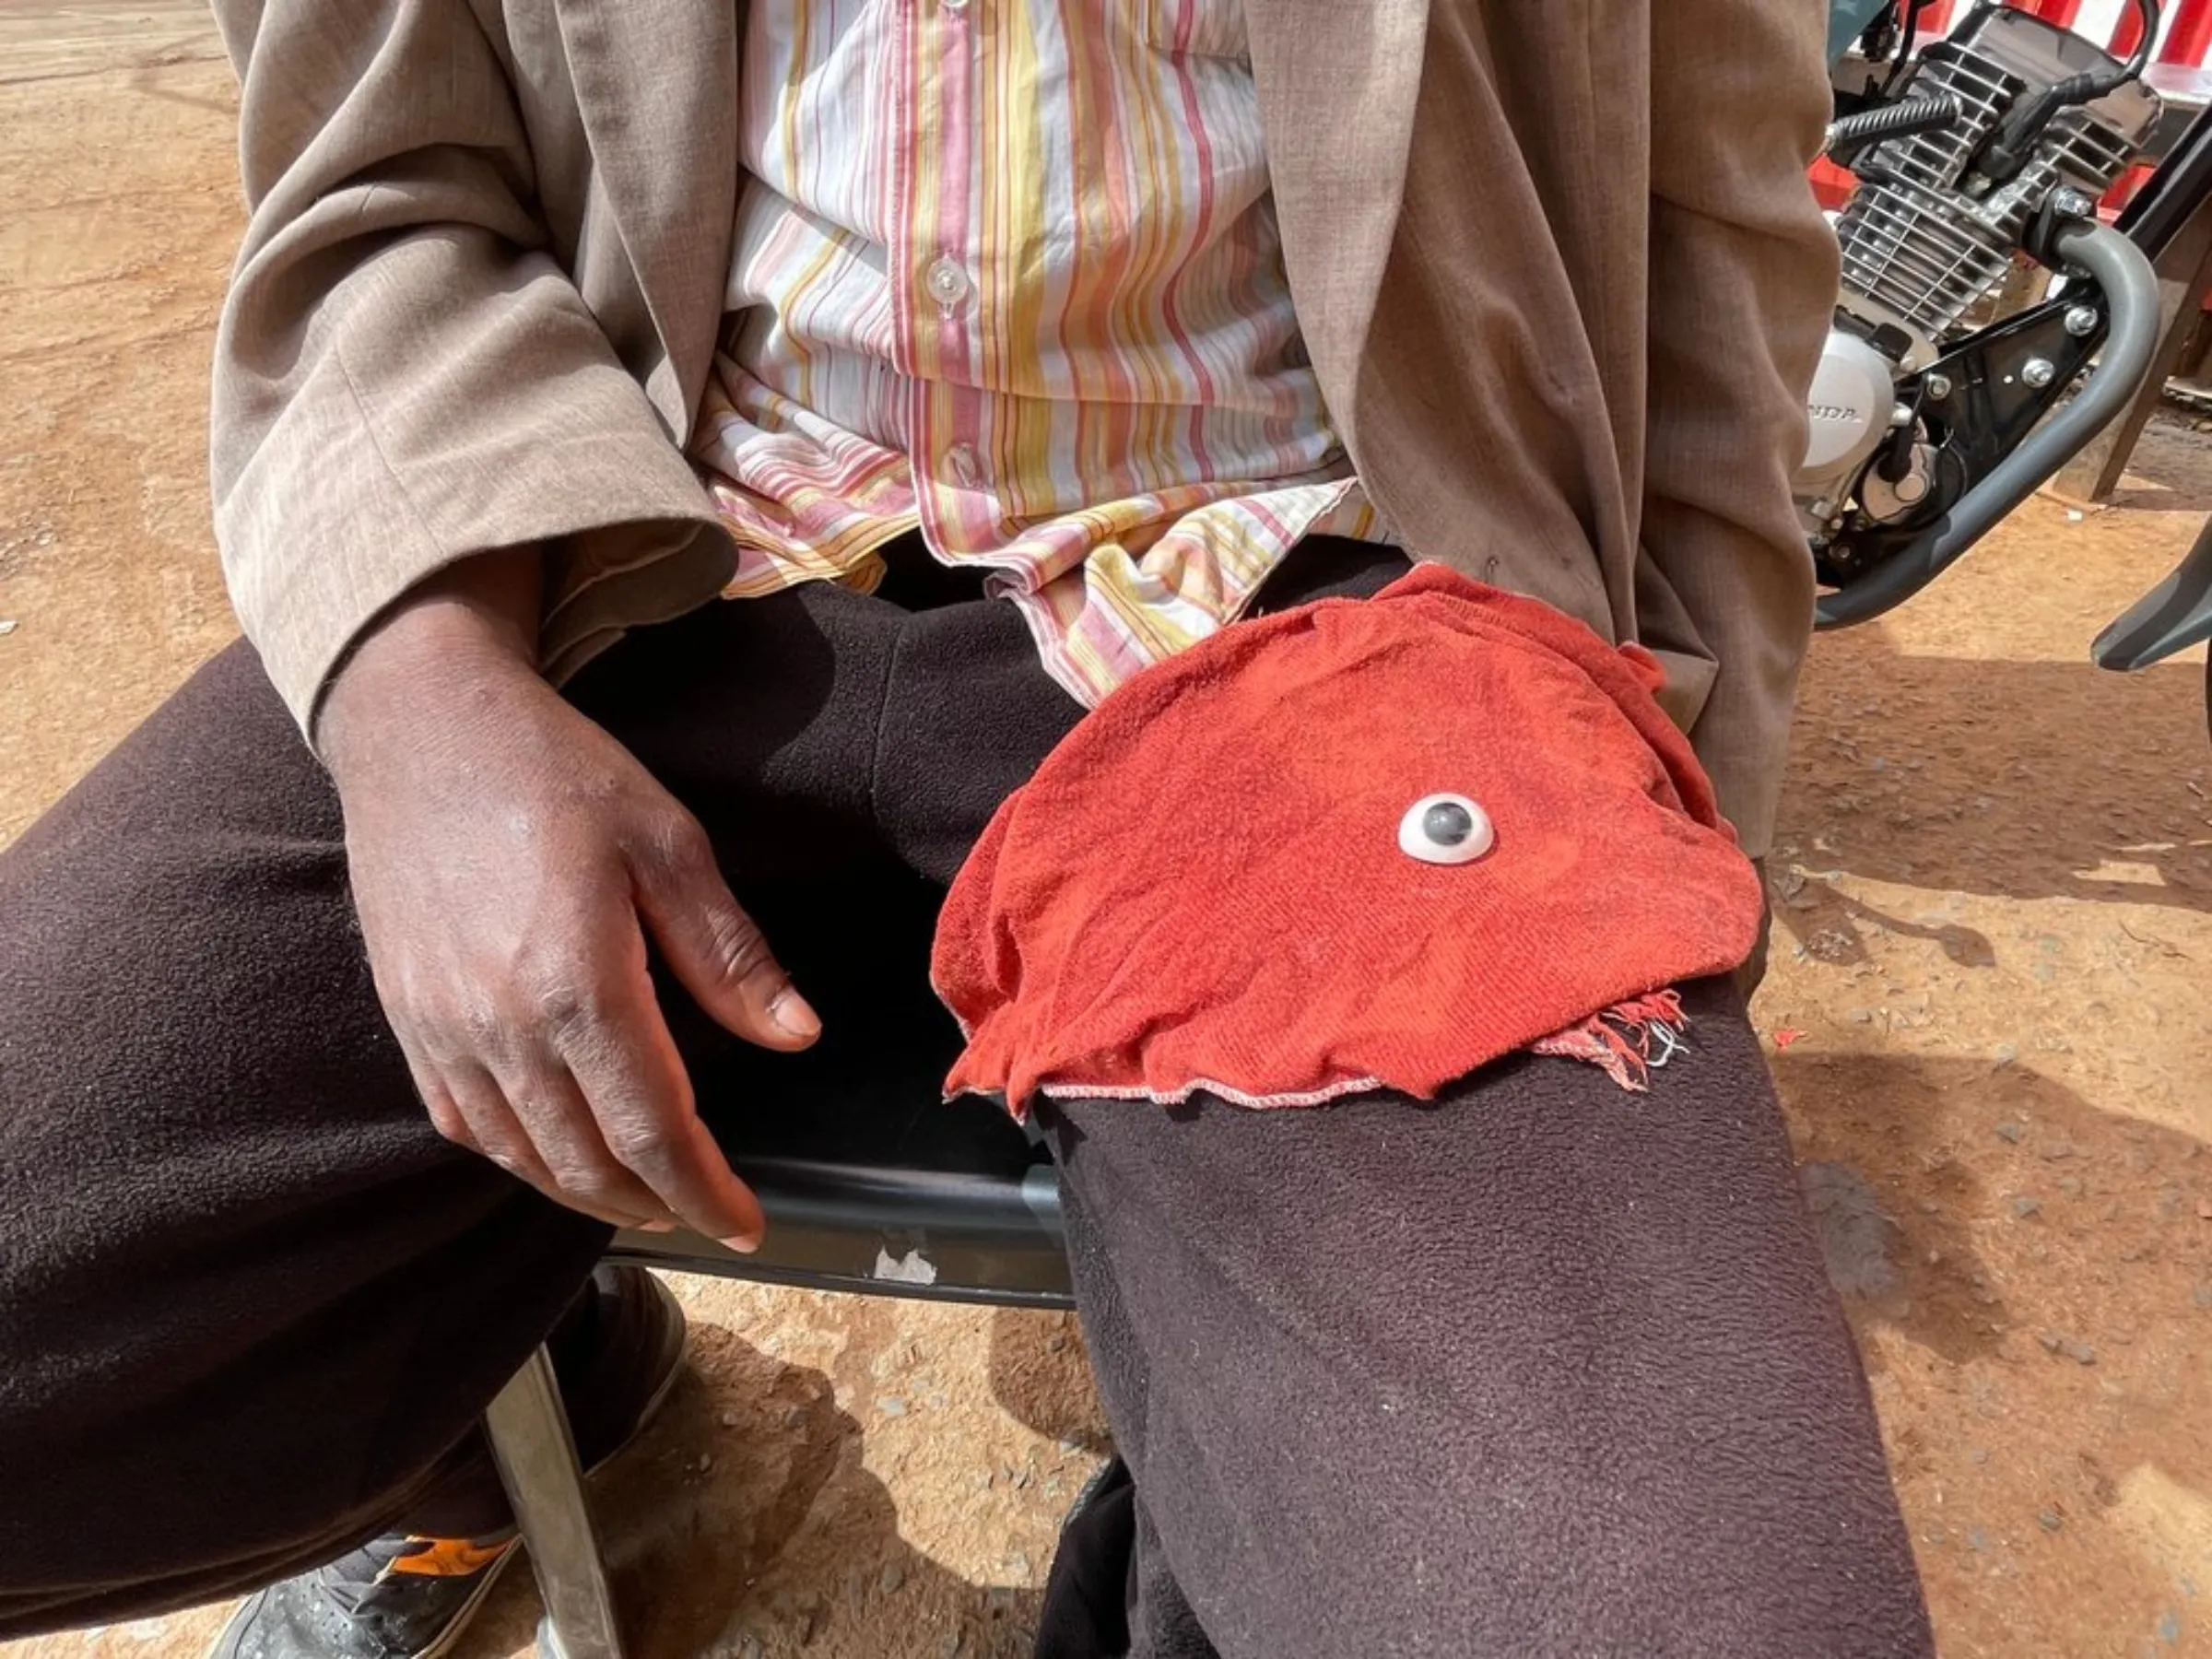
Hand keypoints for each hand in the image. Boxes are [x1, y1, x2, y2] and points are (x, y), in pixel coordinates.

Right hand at [322, 551, 816, 1247]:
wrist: (418, 726)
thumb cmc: (552, 772)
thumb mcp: (668, 842)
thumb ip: (729, 953)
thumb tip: (794, 1034)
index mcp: (578, 983)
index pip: (652, 1130)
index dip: (705, 1191)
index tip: (747, 1224)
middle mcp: (500, 1024)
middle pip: (588, 1161)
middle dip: (657, 1202)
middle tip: (708, 1211)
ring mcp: (441, 1028)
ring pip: (523, 1157)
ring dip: (591, 1193)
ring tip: (647, 1195)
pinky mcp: (406, 1018)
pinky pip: (463, 1123)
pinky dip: (519, 1159)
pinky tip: (558, 1154)